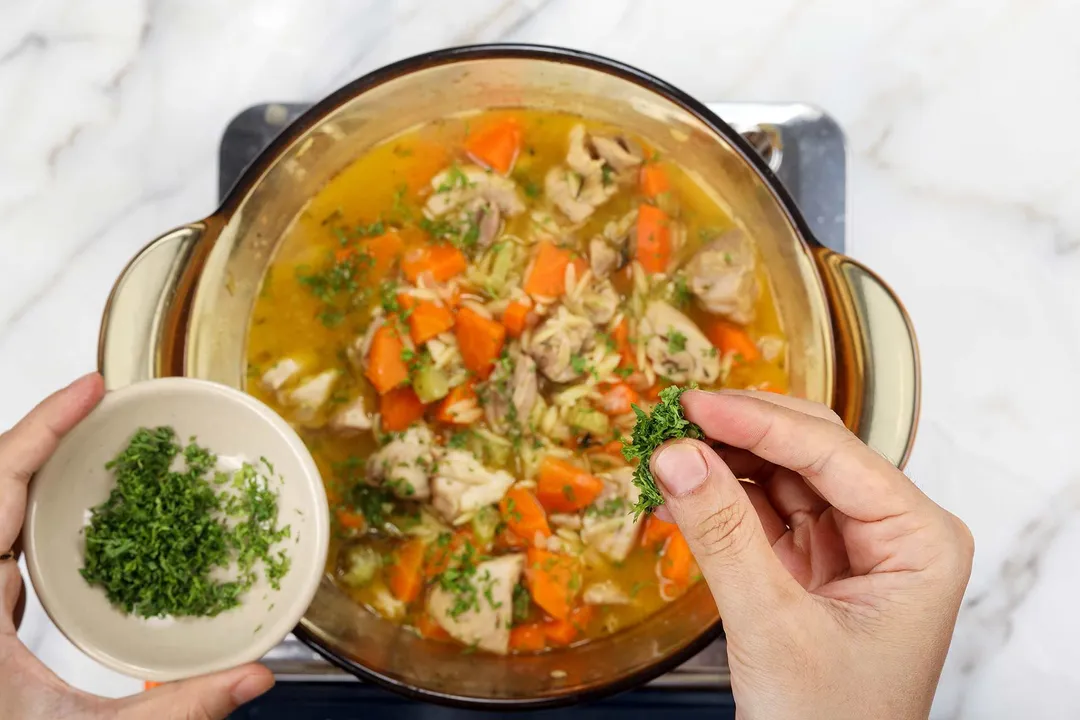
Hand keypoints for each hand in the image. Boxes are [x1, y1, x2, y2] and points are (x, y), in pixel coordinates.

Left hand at [0, 374, 274, 719]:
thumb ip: (177, 710)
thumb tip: (252, 678)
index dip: (41, 426)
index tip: (90, 389)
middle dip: (48, 433)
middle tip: (108, 406)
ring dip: (43, 468)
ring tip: (102, 443)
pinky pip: (6, 542)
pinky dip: (41, 510)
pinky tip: (86, 518)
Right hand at [650, 390, 972, 719]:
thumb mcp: (773, 627)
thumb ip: (723, 535)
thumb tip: (677, 456)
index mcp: (919, 540)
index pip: (832, 453)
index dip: (758, 422)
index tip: (694, 405)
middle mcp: (892, 533)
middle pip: (811, 450)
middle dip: (741, 433)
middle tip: (676, 418)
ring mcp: (851, 547)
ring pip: (781, 474)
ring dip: (724, 460)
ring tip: (669, 451)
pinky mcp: (811, 565)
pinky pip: (762, 511)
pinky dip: (720, 498)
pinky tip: (682, 490)